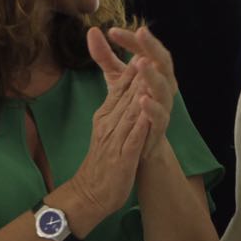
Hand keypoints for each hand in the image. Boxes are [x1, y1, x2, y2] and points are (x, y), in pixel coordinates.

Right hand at [62, 51, 149, 223]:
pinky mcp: (121, 158)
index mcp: (106, 115)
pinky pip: (131, 140)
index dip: (133, 68)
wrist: (90, 193)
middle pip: (125, 95)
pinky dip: (139, 126)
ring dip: (139, 94)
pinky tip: (147, 114)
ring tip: (150, 75)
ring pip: (128, 113)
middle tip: (149, 51)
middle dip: (138, 74)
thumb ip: (116, 105)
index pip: (121, 87)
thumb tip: (128, 84)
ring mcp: (114, 140)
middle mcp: (108, 123)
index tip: (144, 47)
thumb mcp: (106, 127)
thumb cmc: (103, 160)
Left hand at [90, 26, 176, 158]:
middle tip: (141, 32)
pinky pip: (160, 115)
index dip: (132, 40)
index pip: (146, 49)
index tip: (112, 31)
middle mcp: (163, 85)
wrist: (141, 143)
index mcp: (154, 71)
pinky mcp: (159, 126)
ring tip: (142, 62)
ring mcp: (163, 105)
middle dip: (152, 47)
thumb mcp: (116, 78)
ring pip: (164, 87)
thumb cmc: (131, 106)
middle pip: (163, 61)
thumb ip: (105, 56)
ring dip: (154, 75)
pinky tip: (142, 99)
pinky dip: (153, 107)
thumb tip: (92, 30)